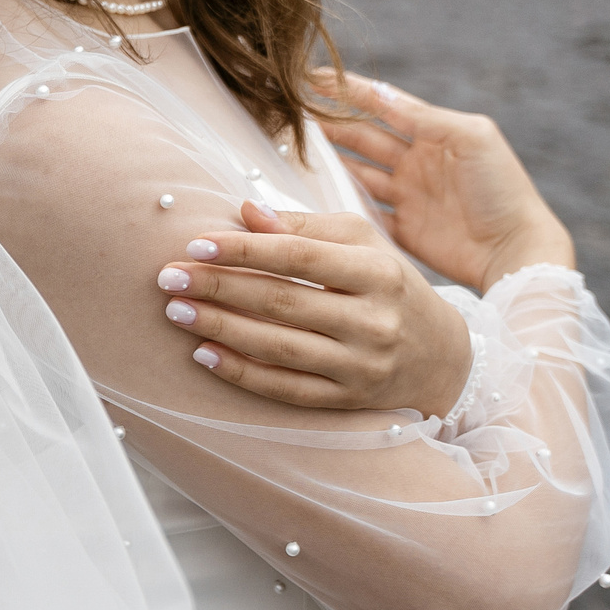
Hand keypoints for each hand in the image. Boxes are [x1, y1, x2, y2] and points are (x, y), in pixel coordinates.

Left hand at [156, 202, 474, 414]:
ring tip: (175, 310)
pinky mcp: (347, 400)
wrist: (442, 357)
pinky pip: (285, 388)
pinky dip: (240, 372)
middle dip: (218, 287)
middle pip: (282, 301)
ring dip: (219, 328)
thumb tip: (245, 210)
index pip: (300, 256)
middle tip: (167, 276)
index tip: (195, 244)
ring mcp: (361, 365)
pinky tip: (203, 353)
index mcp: (377, 271)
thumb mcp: (361, 244)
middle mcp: (372, 320)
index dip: (244, 249)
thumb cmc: (388, 285)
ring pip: (278, 347)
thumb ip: (304, 226)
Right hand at [312, 71, 574, 292]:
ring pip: (355, 171)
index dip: (347, 90)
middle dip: (327, 122)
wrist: (516, 251)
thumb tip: (379, 93)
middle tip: (288, 114)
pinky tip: (312, 195)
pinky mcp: (401, 229)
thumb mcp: (472, 138)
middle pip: (361, 136)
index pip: (382, 104)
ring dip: (326, 160)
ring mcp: (407, 195)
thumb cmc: (503, 190)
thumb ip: (425, 116)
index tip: (310, 77)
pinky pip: (361, 211)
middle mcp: (417, 161)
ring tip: (290, 149)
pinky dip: (338, 202)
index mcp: (435, 134)